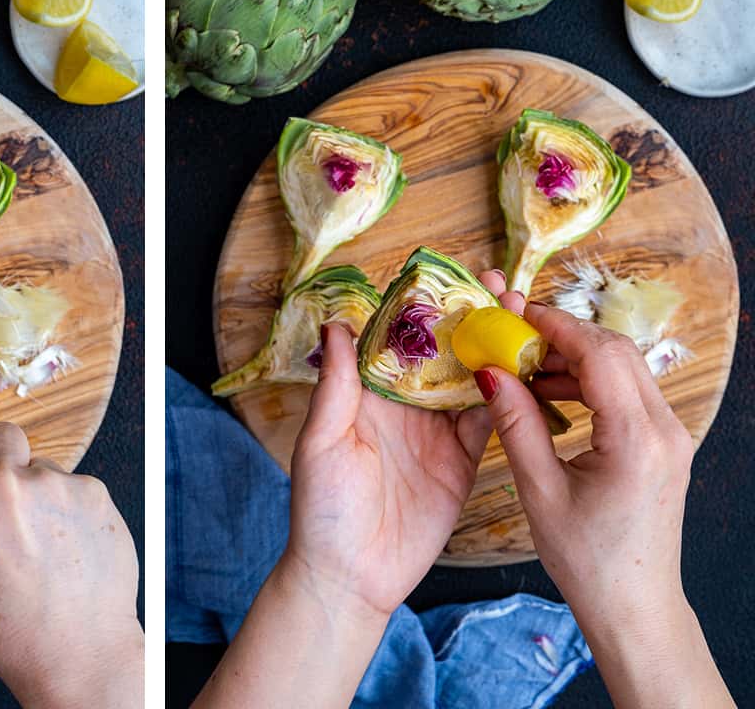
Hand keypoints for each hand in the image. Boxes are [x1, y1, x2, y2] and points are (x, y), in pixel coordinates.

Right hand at [0, 387, 142, 707]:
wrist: (76, 650)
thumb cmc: (6, 625)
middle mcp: (1, 485)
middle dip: (2, 460)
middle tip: (10, 505)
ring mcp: (52, 483)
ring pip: (41, 466)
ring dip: (40, 492)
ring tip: (48, 544)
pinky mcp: (93, 489)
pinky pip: (74, 485)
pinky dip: (72, 509)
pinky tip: (72, 548)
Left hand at [284, 269, 511, 617]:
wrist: (350, 577)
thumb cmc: (323, 510)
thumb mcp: (321, 442)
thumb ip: (336, 386)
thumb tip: (336, 325)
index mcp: (366, 395)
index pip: (397, 338)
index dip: (422, 306)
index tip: (450, 274)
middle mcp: (403, 407)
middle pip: (442, 352)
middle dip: (469, 317)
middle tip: (500, 284)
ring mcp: (435, 433)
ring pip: (471, 378)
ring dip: (495, 347)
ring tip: (523, 312)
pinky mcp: (461, 461)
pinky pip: (489, 421)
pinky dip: (510, 395)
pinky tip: (530, 367)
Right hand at [477, 301, 732, 707]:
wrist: (634, 604)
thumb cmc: (586, 559)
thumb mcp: (539, 491)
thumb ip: (516, 424)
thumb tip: (490, 371)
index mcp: (635, 440)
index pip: (600, 355)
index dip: (556, 327)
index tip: (515, 315)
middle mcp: (664, 429)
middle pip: (618, 351)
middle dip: (564, 336)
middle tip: (514, 337)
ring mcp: (671, 434)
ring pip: (625, 367)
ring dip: (576, 358)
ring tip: (526, 369)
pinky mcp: (665, 442)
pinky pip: (629, 391)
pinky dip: (591, 381)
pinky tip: (553, 394)